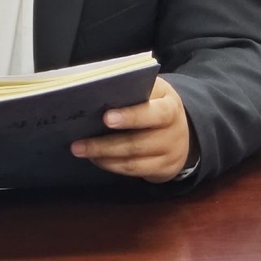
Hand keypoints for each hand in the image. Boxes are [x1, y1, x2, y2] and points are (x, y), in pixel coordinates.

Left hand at [70, 77, 195, 182]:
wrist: (182, 130)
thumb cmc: (156, 103)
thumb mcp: (153, 90)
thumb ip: (132, 89)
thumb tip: (97, 91)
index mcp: (170, 107)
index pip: (153, 113)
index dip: (130, 116)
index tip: (106, 118)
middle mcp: (173, 132)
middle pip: (137, 142)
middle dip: (104, 144)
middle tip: (78, 143)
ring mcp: (169, 154)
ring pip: (132, 161)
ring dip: (103, 156)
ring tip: (80, 150)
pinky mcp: (163, 170)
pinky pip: (134, 171)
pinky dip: (112, 165)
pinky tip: (96, 158)